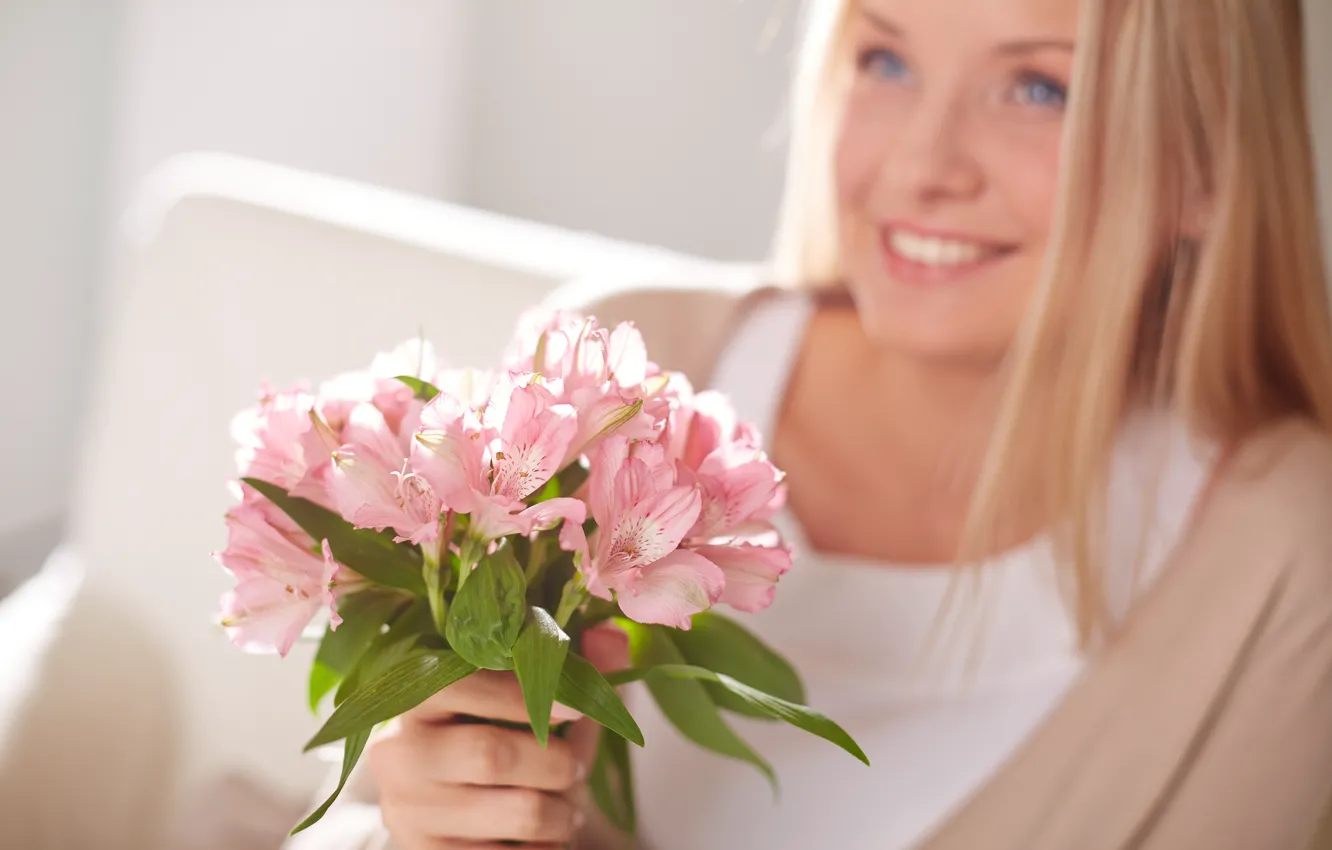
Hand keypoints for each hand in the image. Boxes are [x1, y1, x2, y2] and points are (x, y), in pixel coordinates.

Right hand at [366, 626, 629, 849]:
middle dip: (557, 762)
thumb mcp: (536, 699)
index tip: (577, 706)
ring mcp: (406, 809)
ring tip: (567, 808)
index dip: (530, 693)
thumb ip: (571, 666)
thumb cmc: (503, 738)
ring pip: (519, 812)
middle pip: (494, 754)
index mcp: (413, 693)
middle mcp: (396, 751)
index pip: (466, 684)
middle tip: (577, 768)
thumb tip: (609, 636)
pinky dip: (546, 848)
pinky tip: (544, 838)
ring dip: (562, 813)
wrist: (456, 815)